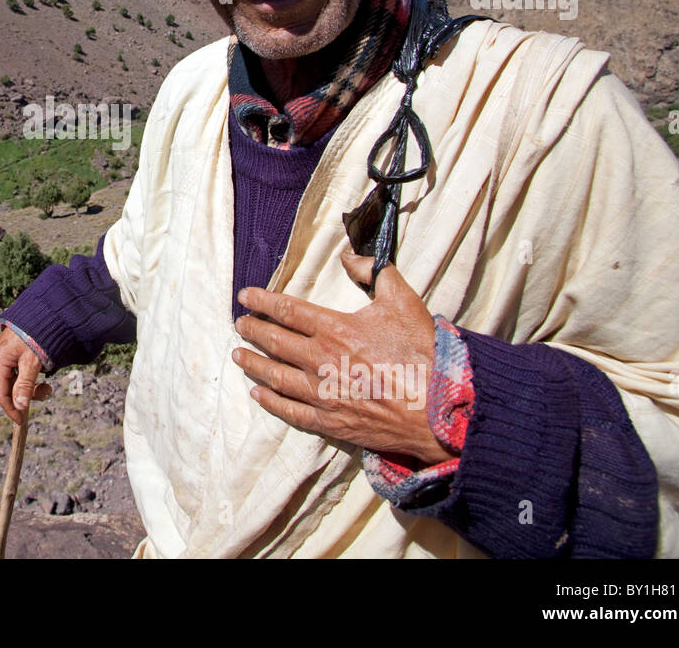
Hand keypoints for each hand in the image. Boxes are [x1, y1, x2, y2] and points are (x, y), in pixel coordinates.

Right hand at [0, 326, 51, 424]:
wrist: (42, 312)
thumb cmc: (36, 336)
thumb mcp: (32, 363)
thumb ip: (25, 385)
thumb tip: (19, 406)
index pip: (1, 393)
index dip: (10, 409)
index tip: (21, 420)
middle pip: (9, 387)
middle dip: (28, 394)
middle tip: (47, 391)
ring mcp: (4, 355)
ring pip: (15, 380)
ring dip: (31, 386)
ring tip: (48, 383)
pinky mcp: (12, 352)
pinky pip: (18, 371)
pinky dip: (30, 376)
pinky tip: (41, 371)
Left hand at [232, 249, 455, 466]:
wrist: (440, 408)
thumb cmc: (422, 354)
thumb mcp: (402, 300)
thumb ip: (375, 272)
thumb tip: (350, 256)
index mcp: (334, 329)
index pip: (286, 310)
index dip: (262, 301)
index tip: (245, 296)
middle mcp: (320, 360)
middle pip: (274, 342)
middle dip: (252, 330)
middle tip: (239, 325)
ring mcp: (322, 394)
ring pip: (276, 376)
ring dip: (254, 364)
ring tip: (238, 356)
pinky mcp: (331, 422)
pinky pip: (291, 412)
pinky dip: (271, 402)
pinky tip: (259, 395)